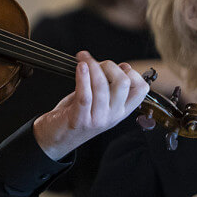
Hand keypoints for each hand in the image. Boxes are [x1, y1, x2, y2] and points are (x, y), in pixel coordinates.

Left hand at [32, 52, 149, 159]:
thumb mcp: (99, 101)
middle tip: (96, 63)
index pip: (141, 90)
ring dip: (92, 66)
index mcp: (121, 111)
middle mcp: (112, 116)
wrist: (55, 137)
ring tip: (82, 59)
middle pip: (123, 83)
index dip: (132, 73)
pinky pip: (85, 95)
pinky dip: (83, 77)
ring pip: (102, 86)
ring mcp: (97, 119)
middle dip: (110, 65)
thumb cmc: (75, 114)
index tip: (118, 66)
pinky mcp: (80, 119)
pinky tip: (80, 67)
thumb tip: (120, 66)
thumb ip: (109, 86)